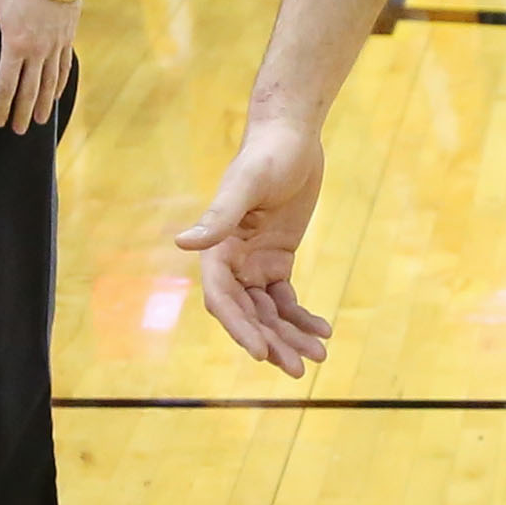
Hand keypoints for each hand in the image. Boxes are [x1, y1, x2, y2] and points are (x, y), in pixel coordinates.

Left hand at [0, 0, 83, 129]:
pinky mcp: (67, 40)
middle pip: (29, 90)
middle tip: (19, 130)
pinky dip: (59, 85)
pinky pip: (63, 68)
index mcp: (14, 46)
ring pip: (48, 84)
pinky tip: (55, 95)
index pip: (6, 84)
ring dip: (43, 105)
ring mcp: (54, 47)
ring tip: (40, 121)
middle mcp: (36, 52)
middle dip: (23, 112)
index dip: (1, 105)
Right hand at [174, 114, 334, 373]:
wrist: (292, 136)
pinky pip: (287, 297)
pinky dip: (301, 316)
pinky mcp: (279, 258)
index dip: (241, 328)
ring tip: (318, 357)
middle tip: (298, 368)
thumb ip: (218, 217)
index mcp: (218, 249)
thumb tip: (182, 243)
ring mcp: (256, 263)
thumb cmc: (266, 155)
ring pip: (270, 312)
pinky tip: (323, 331)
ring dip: (290, 336)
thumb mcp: (245, 184)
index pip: (224, 300)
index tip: (262, 353)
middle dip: (272, 342)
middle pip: (249, 314)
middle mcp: (233, 261)